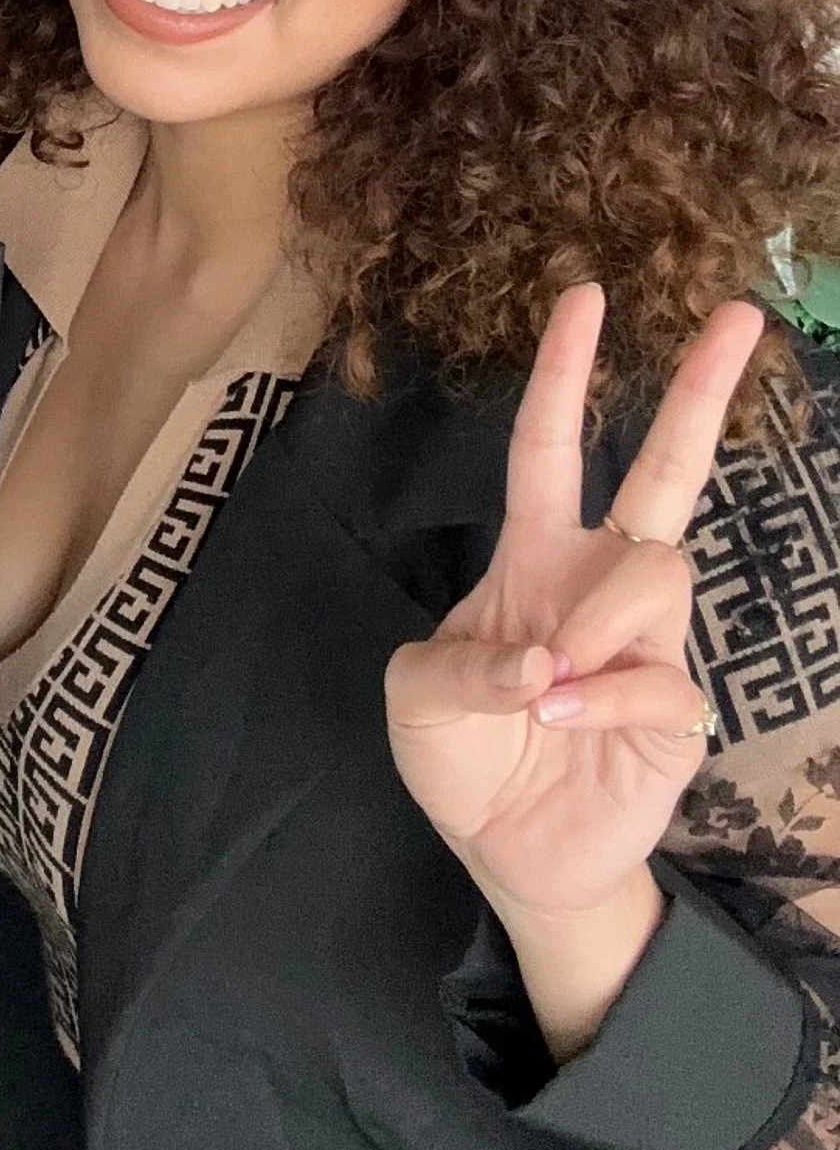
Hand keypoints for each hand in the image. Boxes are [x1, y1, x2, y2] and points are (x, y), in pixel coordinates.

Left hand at [385, 285, 764, 1039]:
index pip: (550, 446)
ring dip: (593, 620)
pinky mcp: (678, 709)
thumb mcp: (414, 700)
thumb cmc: (465, 756)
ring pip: (657, 568)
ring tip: (544, 684)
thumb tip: (543, 661)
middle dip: (700, 391)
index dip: (565, 373)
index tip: (583, 296)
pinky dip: (599, 699)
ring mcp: (648, 641)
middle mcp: (601, 581)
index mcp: (535, 556)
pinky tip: (560, 724)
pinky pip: (659, 677)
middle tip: (735, 314)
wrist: (512, 854)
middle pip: (667, 469)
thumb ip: (459, 666)